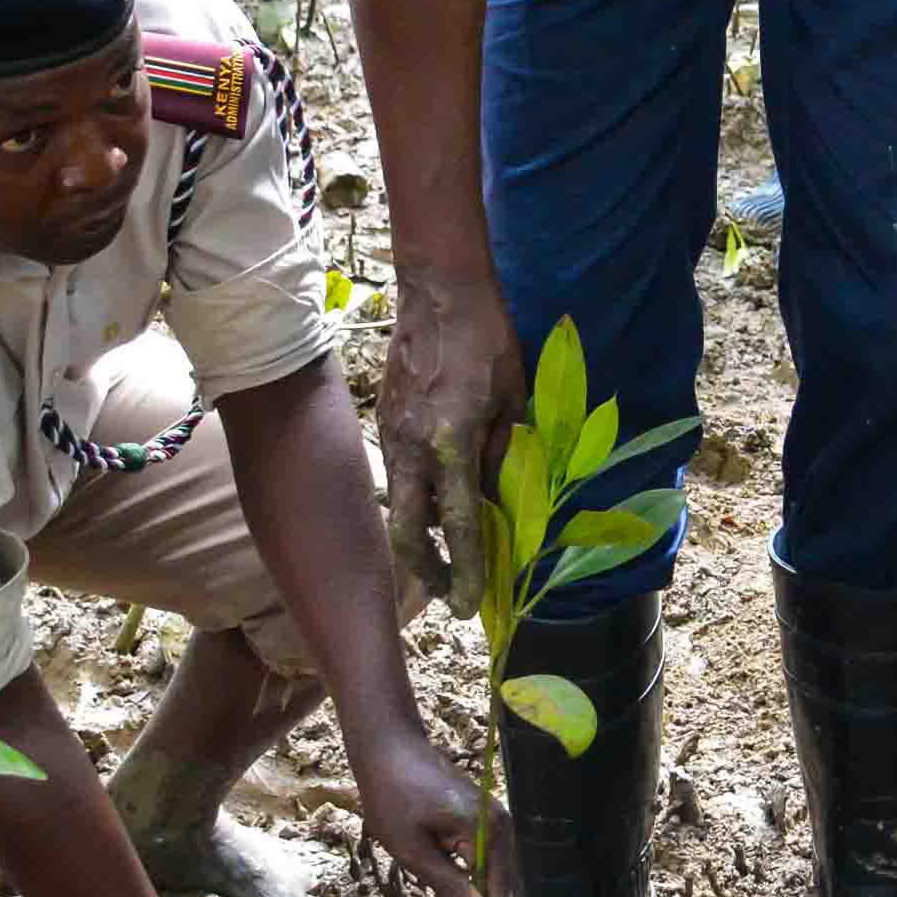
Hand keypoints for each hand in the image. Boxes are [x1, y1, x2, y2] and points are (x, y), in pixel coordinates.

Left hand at [352, 724, 489, 896]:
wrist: (389, 746)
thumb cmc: (392, 795)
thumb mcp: (412, 849)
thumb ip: (449, 886)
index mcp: (486, 832)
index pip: (501, 894)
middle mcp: (501, 825)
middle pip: (510, 886)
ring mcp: (495, 821)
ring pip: (503, 876)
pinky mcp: (484, 820)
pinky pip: (494, 862)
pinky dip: (494, 890)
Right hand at [375, 262, 524, 618]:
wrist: (439, 290)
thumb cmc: (488, 339)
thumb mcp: (512, 399)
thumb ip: (504, 453)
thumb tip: (499, 499)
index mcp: (452, 443)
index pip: (461, 524)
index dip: (466, 570)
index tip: (468, 606)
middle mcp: (413, 446)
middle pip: (407, 532)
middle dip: (424, 571)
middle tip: (445, 594)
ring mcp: (392, 433)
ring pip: (402, 503)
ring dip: (424, 531)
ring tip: (450, 546)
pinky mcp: (385, 419)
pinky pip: (400, 472)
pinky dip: (419, 493)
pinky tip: (440, 491)